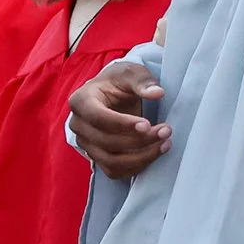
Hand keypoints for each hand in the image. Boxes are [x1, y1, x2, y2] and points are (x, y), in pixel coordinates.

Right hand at [69, 59, 168, 178]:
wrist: (113, 94)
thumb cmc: (119, 82)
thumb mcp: (131, 73)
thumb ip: (143, 81)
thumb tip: (157, 93)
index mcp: (81, 100)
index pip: (98, 117)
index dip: (123, 124)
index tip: (147, 125)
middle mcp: (78, 125)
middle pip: (106, 142)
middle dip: (140, 140)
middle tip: (165, 131)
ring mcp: (86, 144)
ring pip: (111, 161)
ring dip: (141, 157)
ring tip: (165, 144)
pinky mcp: (97, 158)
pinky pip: (115, 171)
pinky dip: (136, 167)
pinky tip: (155, 154)